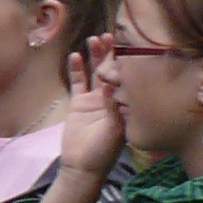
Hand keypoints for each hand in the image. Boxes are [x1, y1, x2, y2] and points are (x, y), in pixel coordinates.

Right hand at [59, 47, 127, 181]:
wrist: (82, 167)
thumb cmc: (103, 152)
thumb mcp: (113, 129)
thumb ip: (112, 106)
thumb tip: (111, 83)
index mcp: (125, 103)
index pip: (127, 77)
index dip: (127, 61)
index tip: (127, 45)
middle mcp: (112, 98)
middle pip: (112, 70)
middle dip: (112, 53)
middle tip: (111, 35)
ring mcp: (94, 99)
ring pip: (95, 72)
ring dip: (95, 56)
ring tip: (95, 39)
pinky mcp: (78, 103)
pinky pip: (77, 82)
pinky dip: (76, 69)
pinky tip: (75, 56)